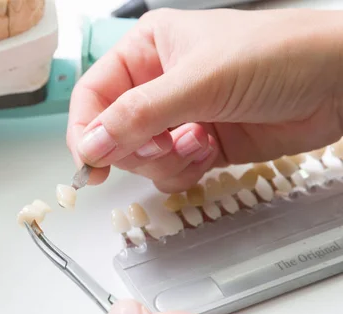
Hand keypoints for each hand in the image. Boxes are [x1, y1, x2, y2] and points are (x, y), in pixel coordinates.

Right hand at [67, 8, 342, 191]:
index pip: (93, 95)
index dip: (85, 129)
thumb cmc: (279, 55)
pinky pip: (168, 171)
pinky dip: (184, 170)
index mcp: (147, 51)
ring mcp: (179, 117)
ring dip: (164, 160)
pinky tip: (209, 150)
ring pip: (140, 157)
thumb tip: (90, 143)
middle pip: (113, 132)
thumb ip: (138, 115)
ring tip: (198, 142)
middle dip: (135, 147)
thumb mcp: (199, 81)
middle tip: (161, 144)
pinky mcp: (199, 145)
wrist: (340, 84)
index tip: (90, 160)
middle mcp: (158, 84)